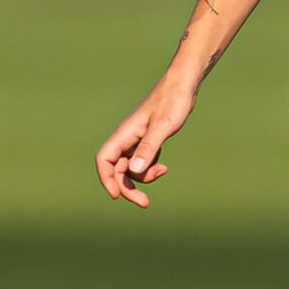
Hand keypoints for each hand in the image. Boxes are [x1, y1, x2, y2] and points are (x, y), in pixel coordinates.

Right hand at [95, 70, 198, 208]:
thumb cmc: (173, 102)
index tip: (117, 196)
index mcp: (124, 134)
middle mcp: (126, 137)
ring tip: (163, 172)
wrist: (183, 86)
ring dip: (142, 177)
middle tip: (144, 203)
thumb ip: (148, 148)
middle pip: (117, 169)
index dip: (107, 179)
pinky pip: (142, 161)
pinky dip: (149, 168)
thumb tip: (134, 171)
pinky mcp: (147, 140)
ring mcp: (136, 139)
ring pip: (130, 167)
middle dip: (128, 187)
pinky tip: (163, 167)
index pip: (104, 160)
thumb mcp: (162, 127)